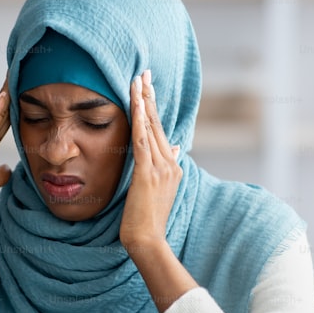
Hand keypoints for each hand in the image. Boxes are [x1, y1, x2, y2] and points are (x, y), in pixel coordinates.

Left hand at [119, 70, 181, 256]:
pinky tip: (135, 102)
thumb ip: (166, 166)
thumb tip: (177, 145)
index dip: (153, 107)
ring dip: (144, 101)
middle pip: (158, 123)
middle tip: (144, 72)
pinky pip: (143, 140)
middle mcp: (170, 163)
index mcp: (172, 166)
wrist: (147, 240)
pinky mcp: (148, 173)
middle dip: (149, 96)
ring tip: (138, 79)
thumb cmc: (147, 220)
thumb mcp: (159, 189)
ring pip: (151, 127)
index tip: (147, 87)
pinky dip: (139, 119)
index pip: (161, 131)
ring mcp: (161, 167)